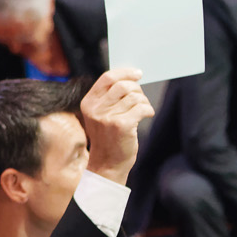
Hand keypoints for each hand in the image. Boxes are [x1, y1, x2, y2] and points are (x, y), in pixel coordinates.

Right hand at [80, 67, 152, 184]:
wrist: (107, 164)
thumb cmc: (108, 138)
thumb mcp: (100, 116)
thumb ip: (109, 98)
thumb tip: (130, 78)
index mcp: (88, 103)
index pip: (107, 78)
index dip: (125, 73)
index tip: (137, 74)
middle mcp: (95, 109)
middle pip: (123, 85)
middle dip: (137, 89)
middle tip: (140, 98)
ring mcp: (107, 117)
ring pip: (134, 96)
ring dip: (144, 101)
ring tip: (142, 111)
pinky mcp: (121, 125)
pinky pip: (141, 107)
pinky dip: (148, 110)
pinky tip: (146, 115)